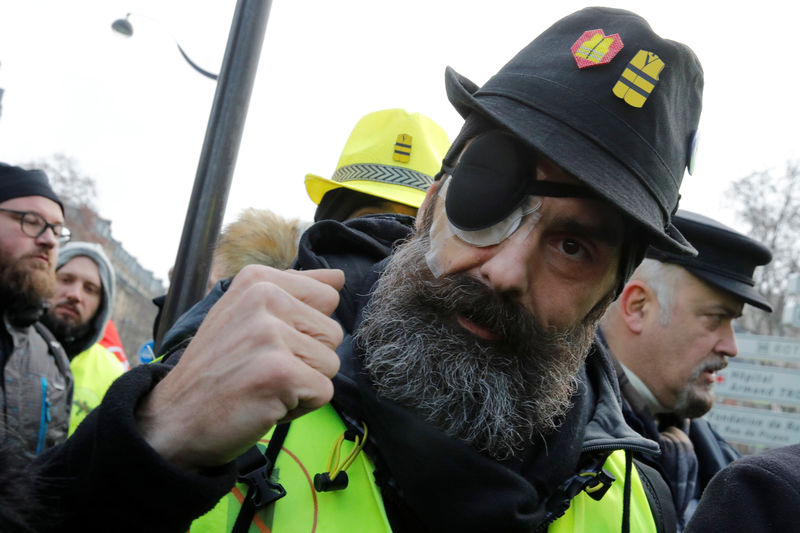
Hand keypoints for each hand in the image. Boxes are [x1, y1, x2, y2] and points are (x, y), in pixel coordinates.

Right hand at [136, 265, 344, 470]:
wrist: (174, 419)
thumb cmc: (216, 371)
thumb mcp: (246, 315)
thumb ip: (295, 293)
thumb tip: (339, 277)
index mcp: (258, 280)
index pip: (326, 297)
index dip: (305, 330)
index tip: (266, 344)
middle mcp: (264, 298)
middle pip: (332, 332)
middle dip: (307, 360)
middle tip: (262, 369)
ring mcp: (271, 334)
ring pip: (330, 363)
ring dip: (302, 384)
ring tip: (262, 385)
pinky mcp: (281, 371)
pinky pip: (324, 392)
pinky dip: (299, 407)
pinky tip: (265, 403)